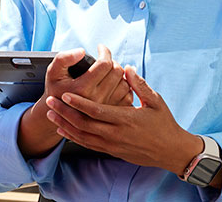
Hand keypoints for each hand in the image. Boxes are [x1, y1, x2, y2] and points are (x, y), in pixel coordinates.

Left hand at [44, 66, 203, 174]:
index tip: (65, 94)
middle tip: (49, 102)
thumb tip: (127, 68)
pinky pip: (88, 145)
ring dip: (65, 125)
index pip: (96, 111)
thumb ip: (139, 85)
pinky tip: (64, 130)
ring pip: (83, 136)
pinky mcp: (112, 151)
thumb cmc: (165, 124)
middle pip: (84, 124)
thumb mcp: (156, 101)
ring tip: (51, 115)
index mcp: (126, 120)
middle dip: (64, 113)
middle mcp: (116, 134)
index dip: (79, 103)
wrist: (172, 151)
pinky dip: (74, 137)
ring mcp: (113, 145)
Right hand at [47, 45, 132, 107]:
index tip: (100, 48)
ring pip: (125, 82)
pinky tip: (113, 84)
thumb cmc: (56, 91)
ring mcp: (107, 108)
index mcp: (83, 88)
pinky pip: (127, 95)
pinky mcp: (114, 114)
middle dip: (111, 61)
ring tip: (108, 72)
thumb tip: (82, 51)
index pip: (105, 64)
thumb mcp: (52, 72)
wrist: (59, 116)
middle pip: (117, 71)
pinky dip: (123, 86)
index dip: (104, 51)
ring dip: (118, 74)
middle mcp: (97, 100)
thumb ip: (63, 59)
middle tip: (103, 61)